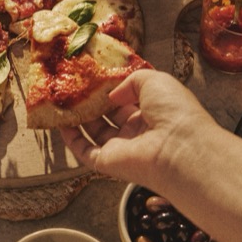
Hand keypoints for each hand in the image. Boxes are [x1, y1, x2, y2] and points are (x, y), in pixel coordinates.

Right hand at [58, 70, 225, 190]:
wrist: (180, 148)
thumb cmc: (174, 111)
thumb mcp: (155, 80)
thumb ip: (131, 81)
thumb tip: (112, 94)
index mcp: (153, 113)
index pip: (128, 101)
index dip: (112, 90)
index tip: (94, 78)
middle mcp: (138, 132)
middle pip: (110, 116)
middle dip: (93, 102)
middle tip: (75, 87)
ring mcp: (123, 148)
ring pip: (95, 133)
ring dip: (80, 118)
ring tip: (63, 101)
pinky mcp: (108, 163)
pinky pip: (85, 151)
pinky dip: (72, 140)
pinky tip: (61, 124)